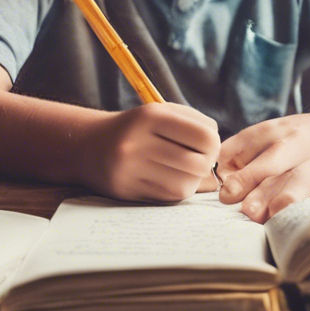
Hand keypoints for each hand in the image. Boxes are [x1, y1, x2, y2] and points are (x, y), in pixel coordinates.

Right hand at [82, 103, 220, 202]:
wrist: (88, 145)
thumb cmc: (136, 128)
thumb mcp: (161, 113)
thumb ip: (195, 125)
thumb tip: (221, 153)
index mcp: (151, 115)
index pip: (205, 136)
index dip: (214, 144)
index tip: (208, 146)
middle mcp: (138, 141)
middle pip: (197, 164)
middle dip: (206, 165)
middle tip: (199, 161)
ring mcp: (130, 168)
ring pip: (185, 185)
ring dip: (192, 181)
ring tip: (183, 171)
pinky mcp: (126, 189)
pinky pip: (167, 197)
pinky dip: (176, 190)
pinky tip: (168, 179)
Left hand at [216, 109, 309, 221]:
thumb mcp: (286, 134)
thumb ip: (253, 153)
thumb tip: (221, 180)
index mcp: (279, 129)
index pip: (247, 142)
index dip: (229, 162)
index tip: (218, 183)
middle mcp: (300, 143)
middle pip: (271, 161)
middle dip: (250, 180)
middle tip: (230, 199)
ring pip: (300, 179)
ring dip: (281, 196)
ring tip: (265, 214)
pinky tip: (301, 220)